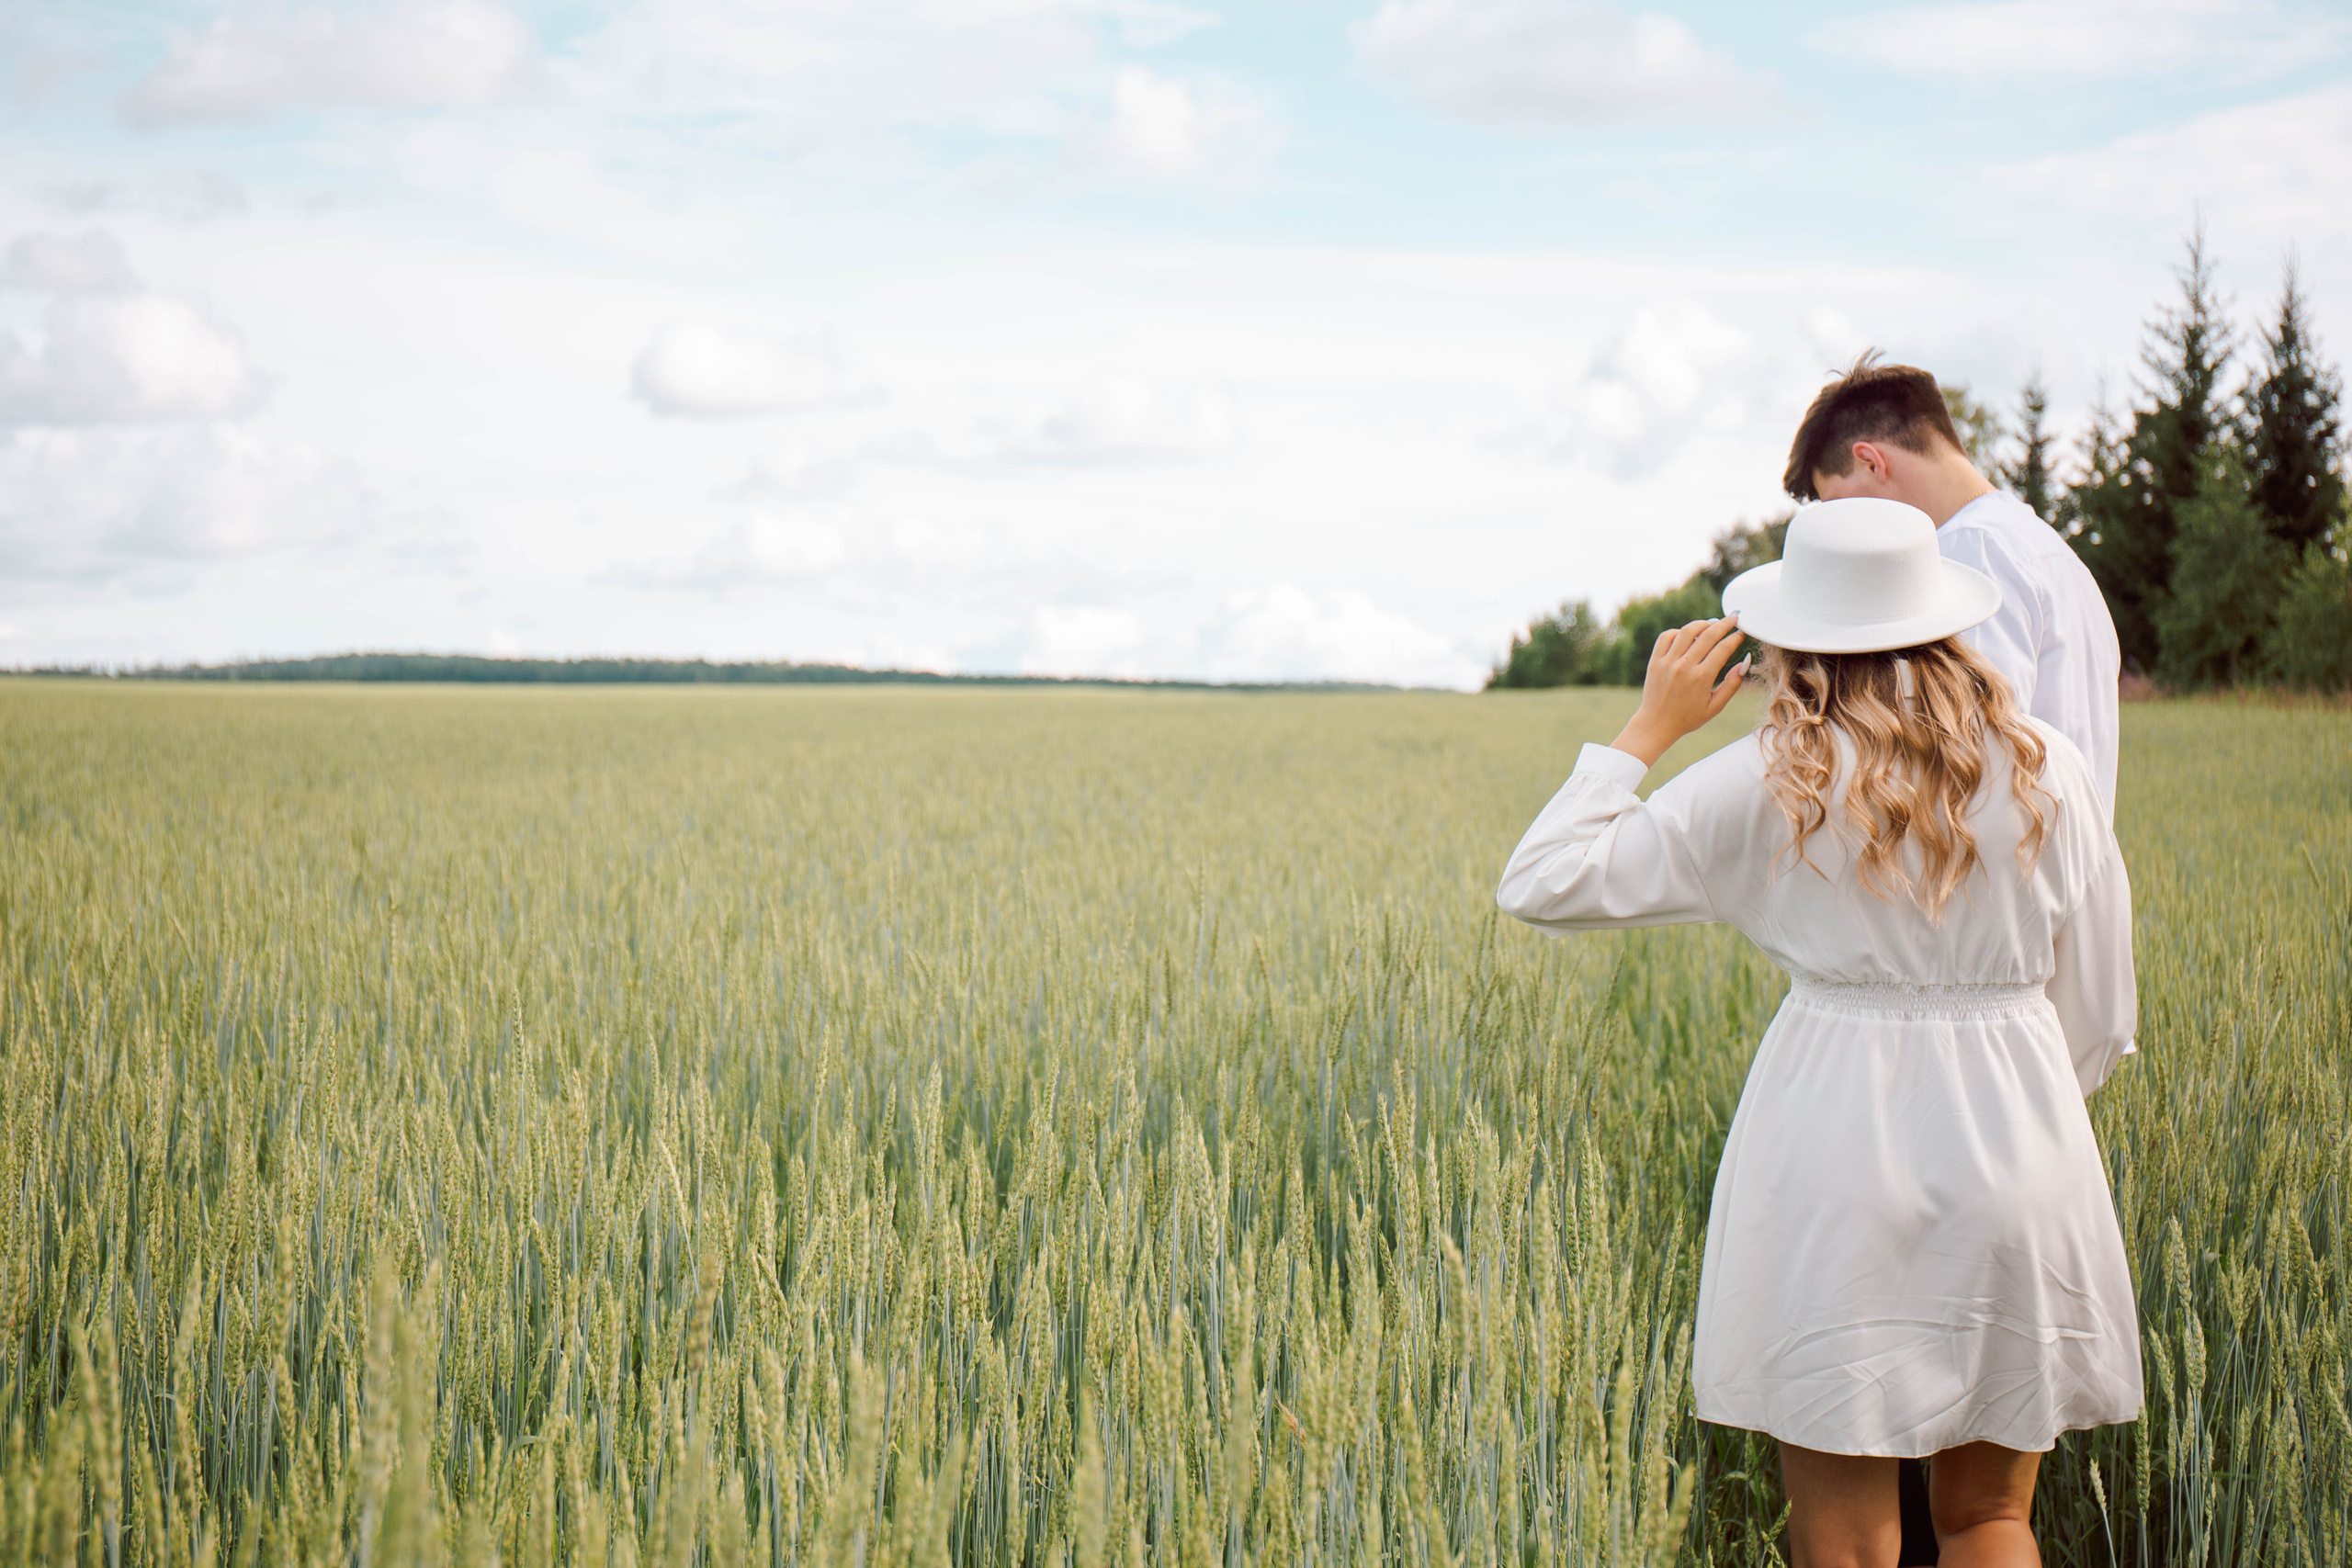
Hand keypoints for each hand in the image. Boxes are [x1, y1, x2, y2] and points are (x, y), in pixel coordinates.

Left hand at [1608, 615, 1748, 768]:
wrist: (1657, 724)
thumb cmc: (1688, 717)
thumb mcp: (1715, 706)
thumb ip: (1732, 684)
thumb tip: (1744, 662)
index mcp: (1701, 678)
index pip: (1723, 649)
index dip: (1735, 638)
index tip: (1743, 633)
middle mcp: (1684, 666)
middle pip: (1708, 635)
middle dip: (1725, 623)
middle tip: (1734, 618)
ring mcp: (1668, 662)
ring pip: (1687, 631)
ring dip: (1702, 623)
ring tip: (1713, 623)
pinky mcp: (1655, 661)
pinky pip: (1667, 637)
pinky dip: (1679, 631)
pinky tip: (1688, 634)